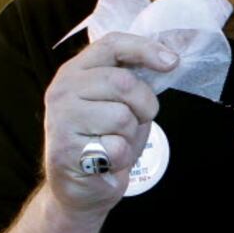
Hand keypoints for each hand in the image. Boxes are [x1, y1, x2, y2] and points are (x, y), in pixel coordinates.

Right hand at [43, 32, 175, 214]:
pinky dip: (122, 157)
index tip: (173, 62)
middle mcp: (63, 90)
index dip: (146, 49)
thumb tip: (172, 55)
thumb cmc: (106, 140)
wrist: (82, 187)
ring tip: (115, 142)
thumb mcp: (124, 103)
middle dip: (144, 106)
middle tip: (136, 121)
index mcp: (76, 71)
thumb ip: (137, 79)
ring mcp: (60, 119)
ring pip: (122, 116)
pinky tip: (106, 160)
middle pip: (124, 83)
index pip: (112, 45)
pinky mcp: (65, 149)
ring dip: (130, 135)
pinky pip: (116, 147)